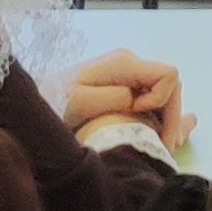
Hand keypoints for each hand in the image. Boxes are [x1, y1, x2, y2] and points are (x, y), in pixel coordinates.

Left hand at [63, 49, 189, 155]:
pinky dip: (159, 117)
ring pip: (165, 93)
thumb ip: (113, 98)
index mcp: (124, 64)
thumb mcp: (81, 102)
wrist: (39, 101)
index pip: (167, 75)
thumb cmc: (58, 101)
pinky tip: (154, 136)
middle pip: (171, 85)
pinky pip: (153, 97)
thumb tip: (138, 101)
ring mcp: (130, 73)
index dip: (163, 100)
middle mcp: (132, 63)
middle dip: (172, 117)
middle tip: (164, 148)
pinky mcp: (127, 85)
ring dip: (167, 119)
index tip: (142, 120)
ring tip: (159, 145)